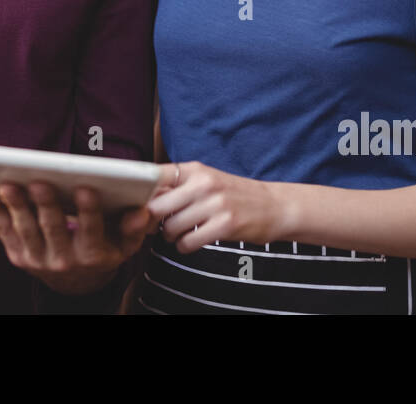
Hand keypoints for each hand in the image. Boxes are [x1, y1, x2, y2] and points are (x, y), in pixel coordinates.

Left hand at [0, 182, 154, 295]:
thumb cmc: (103, 251)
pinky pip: (3, 232)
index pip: (91, 230)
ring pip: (25, 230)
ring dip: (15, 206)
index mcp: (93, 254)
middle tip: (40, 181)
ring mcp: (38, 259)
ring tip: (8, 184)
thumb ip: (134, 229)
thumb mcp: (124, 246)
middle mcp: (64, 260)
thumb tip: (143, 211)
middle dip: (46, 205)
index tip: (87, 189)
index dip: (89, 211)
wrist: (75, 284)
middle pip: (53, 229)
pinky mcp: (18, 256)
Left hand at [146, 161, 285, 253]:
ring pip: (171, 227)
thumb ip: (178, 186)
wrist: (274, 206)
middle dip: (152, 221)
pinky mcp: (225, 225)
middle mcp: (203, 183)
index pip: (153, 177)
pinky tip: (192, 242)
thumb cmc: (234, 195)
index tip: (140, 205)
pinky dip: (184, 247)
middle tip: (158, 226)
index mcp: (195, 170)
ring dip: (170, 236)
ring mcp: (215, 204)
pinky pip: (188, 242)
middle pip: (156, 206)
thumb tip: (143, 199)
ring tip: (180, 234)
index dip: (141, 195)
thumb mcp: (206, 180)